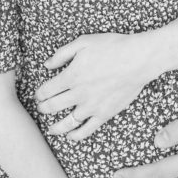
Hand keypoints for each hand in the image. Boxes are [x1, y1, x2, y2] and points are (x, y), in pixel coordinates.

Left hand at [35, 33, 157, 140]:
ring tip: (51, 129)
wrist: (138, 59)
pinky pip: (86, 130)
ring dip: (55, 127)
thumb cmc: (112, 46)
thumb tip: (47, 65)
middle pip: (53, 107)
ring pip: (67, 123)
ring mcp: (91, 106)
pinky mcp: (105, 114)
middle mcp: (78, 94)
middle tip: (41, 108)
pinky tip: (71, 136)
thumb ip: (62, 54)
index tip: (39, 95)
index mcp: (71, 76)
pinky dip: (76, 135)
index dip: (39, 94)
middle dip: (43, 108)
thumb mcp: (84, 42)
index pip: (46, 90)